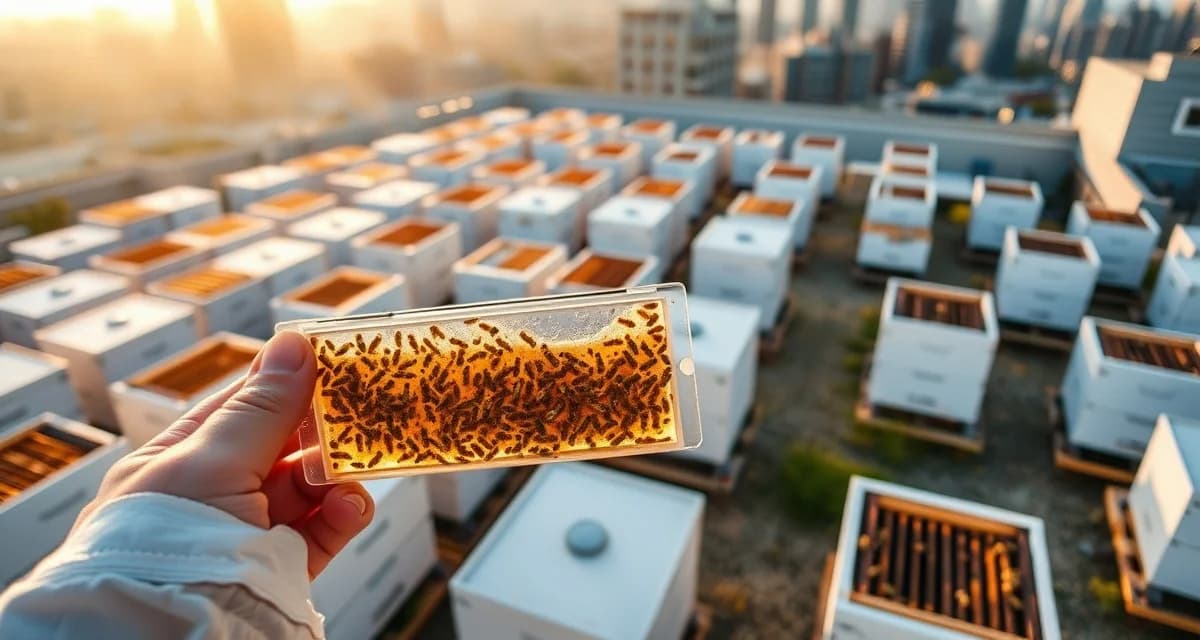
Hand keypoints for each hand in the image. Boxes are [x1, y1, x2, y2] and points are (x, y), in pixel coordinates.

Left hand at [77, 331, 374, 578]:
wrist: (172, 632)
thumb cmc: (167, 542)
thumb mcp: (212, 462)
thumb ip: (262, 408)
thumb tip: (294, 343)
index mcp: (178, 462)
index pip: (239, 407)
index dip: (284, 382)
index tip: (330, 362)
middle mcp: (213, 497)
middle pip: (282, 447)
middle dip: (322, 431)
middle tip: (362, 410)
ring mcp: (250, 533)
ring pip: (310, 489)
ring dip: (337, 475)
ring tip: (354, 470)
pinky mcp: (283, 568)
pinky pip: (323, 532)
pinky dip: (344, 515)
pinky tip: (350, 506)